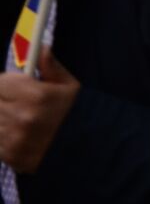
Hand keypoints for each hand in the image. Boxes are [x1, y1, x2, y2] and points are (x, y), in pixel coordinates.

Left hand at [0, 50, 79, 172]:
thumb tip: (39, 48)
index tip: (11, 85)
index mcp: (36, 96)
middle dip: (3, 98)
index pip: (0, 83)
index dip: (5, 83)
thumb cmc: (77, 113)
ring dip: (2, 117)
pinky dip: (3, 134)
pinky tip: (17, 133)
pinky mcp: (10, 156)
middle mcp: (21, 117)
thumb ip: (49, 66)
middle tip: (17, 101)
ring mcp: (13, 139)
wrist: (88, 148)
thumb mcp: (69, 86)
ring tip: (19, 118)